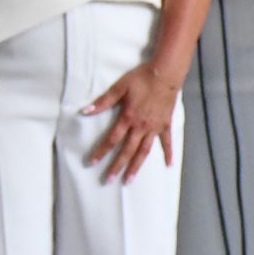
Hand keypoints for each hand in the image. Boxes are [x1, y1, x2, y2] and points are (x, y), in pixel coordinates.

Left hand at [83, 63, 181, 184]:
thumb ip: (103, 101)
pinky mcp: (166, 124)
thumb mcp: (119, 87)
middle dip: (116, 166)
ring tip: (129, 180)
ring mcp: (154, 128)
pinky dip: (168, 153)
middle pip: (126, 150)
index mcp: (128, 118)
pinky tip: (168, 165)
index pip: (111, 139)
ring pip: (144, 151)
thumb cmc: (141, 78)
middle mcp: (141, 127)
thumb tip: (85, 111)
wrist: (165, 74)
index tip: (91, 163)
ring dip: (136, 166)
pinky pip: (166, 142)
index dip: (101, 151)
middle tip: (107, 180)